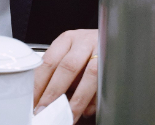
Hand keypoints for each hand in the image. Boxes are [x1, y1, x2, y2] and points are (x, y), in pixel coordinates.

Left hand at [32, 23, 154, 120]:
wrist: (121, 38)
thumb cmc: (90, 51)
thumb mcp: (70, 55)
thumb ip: (58, 73)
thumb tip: (42, 99)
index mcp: (68, 39)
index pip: (49, 60)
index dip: (40, 83)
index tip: (33, 100)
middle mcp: (85, 41)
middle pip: (68, 67)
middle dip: (55, 92)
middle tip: (46, 110)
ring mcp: (103, 49)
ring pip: (91, 75)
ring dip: (77, 100)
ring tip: (68, 116)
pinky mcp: (117, 61)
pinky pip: (106, 82)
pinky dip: (96, 99)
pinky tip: (87, 110)